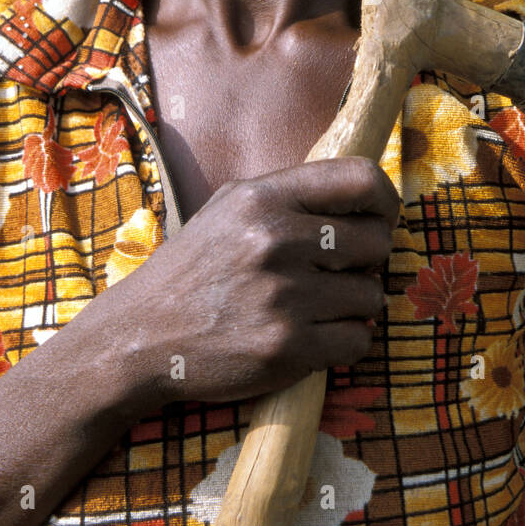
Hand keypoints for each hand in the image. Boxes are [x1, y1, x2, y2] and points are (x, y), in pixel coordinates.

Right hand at [106, 156, 399, 412]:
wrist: (140, 336)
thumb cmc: (193, 270)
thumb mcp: (229, 208)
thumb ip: (290, 196)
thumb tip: (365, 196)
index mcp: (263, 199)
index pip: (361, 178)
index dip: (385, 201)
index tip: (380, 219)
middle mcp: (275, 241)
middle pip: (376, 241)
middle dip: (368, 260)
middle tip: (339, 273)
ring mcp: (283, 296)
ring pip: (371, 295)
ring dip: (354, 305)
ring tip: (317, 307)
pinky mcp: (286, 348)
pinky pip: (359, 339)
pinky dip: (346, 342)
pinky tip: (315, 337)